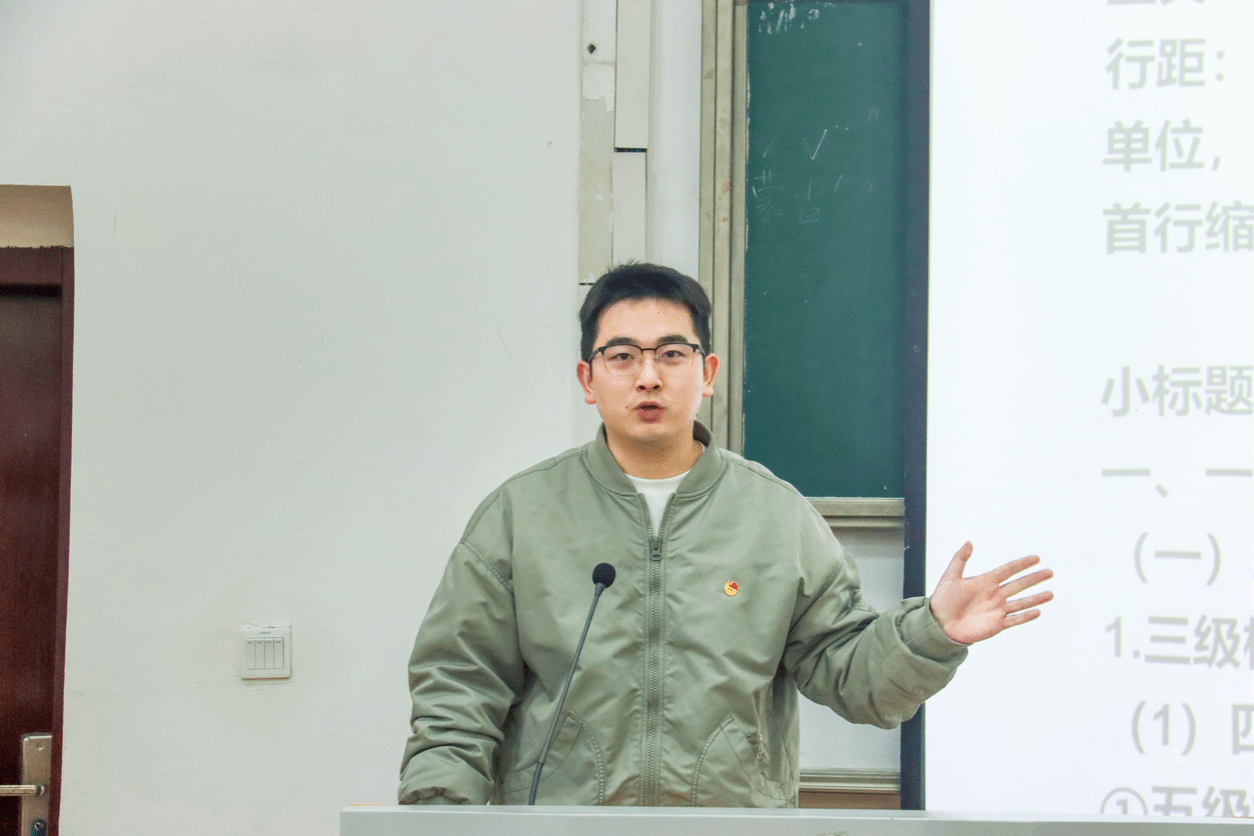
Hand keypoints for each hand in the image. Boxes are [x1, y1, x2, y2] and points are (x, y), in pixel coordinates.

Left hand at [929, 541, 1053, 644]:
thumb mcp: (950, 576)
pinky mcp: (997, 624)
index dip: (1022, 564)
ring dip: (1036, 598)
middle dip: (1034, 578)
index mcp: (985, 581)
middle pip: (1019, 584)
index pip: (1008, 570)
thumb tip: (969, 542)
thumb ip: (960, 559)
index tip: (1036, 558)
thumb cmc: (943, 599)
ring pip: (1021, 602)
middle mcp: (994, 594)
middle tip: (1050, 572)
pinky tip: (1038, 611)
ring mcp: (997, 609)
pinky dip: (1026, 616)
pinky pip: (1015, 619)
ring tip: (1051, 593)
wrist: (940, 623)